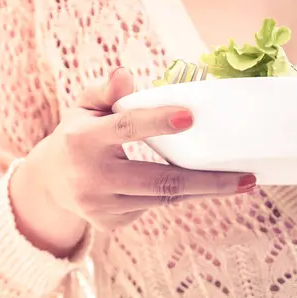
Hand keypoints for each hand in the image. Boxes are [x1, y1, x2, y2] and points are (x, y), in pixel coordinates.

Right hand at [12, 68, 255, 255]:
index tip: (191, 116)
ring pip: (163, 199)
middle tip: (246, 177)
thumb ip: (105, 92)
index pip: (125, 127)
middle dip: (208, 180)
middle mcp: (92, 177)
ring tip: (240, 182)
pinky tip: (194, 185)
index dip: (156, 121)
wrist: (49, 185)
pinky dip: (177, 195)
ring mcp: (102, 207)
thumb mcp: (83, 109)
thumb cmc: (76, 137)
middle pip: (160, 181)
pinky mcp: (111, 223)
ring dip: (204, 190)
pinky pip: (153, 207)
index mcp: (84, 140)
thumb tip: (126, 73)